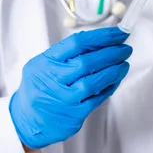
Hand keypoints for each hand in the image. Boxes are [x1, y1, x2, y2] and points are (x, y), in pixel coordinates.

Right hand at [9, 27, 131, 148]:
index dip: (101, 36)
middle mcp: (53, 79)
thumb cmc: (38, 88)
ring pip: (94, 81)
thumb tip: (99, 41)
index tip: (118, 33)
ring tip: (124, 63)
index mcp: (46, 62)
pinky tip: (116, 79)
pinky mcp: (74, 114)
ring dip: (114, 71)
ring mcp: (64, 98)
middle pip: (87, 62)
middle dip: (111, 53)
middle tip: (126, 48)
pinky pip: (97, 98)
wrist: (27, 119)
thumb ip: (65, 54)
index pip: (77, 43)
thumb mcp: (42, 65)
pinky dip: (109, 87)